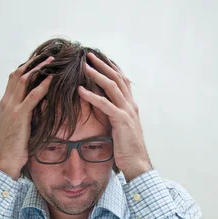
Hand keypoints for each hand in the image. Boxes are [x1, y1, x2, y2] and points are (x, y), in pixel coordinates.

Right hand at [0, 55, 54, 178]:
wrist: (5, 161)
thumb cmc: (13, 147)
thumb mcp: (17, 125)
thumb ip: (24, 112)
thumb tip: (39, 104)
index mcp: (5, 103)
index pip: (14, 77)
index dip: (27, 66)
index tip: (40, 59)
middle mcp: (6, 101)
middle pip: (18, 73)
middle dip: (33, 62)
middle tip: (48, 54)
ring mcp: (11, 108)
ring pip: (24, 80)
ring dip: (39, 68)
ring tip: (52, 60)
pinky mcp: (19, 116)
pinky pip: (32, 96)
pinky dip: (43, 85)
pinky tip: (52, 79)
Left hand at [78, 52, 152, 182]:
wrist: (137, 163)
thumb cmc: (127, 148)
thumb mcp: (121, 127)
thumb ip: (115, 115)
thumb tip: (103, 108)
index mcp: (131, 105)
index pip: (122, 80)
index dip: (111, 68)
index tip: (100, 58)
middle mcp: (130, 105)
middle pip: (117, 78)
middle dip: (103, 65)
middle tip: (90, 55)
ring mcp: (127, 112)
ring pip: (112, 87)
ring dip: (97, 74)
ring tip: (84, 66)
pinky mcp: (121, 121)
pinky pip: (105, 105)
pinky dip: (92, 96)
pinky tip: (80, 90)